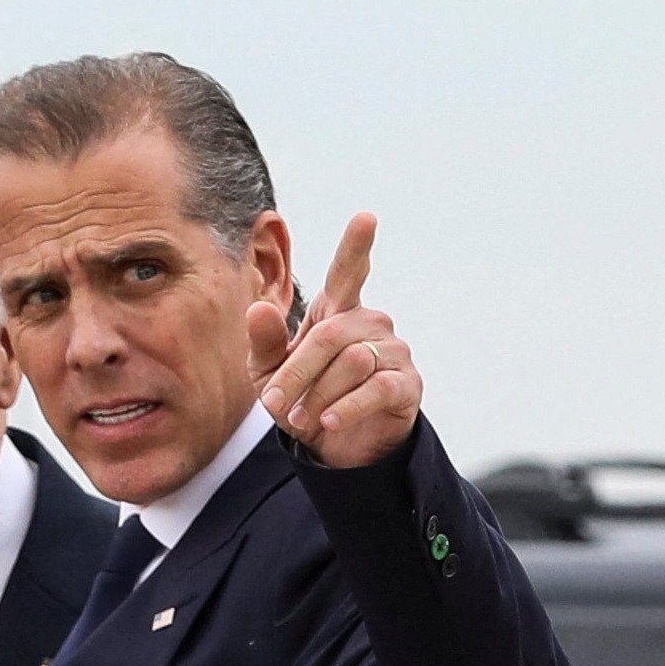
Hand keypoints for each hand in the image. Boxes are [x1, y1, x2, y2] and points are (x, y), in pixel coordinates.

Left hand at [247, 213, 421, 468]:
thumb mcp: (269, 374)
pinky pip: (376, 388)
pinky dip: (347, 408)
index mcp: (336, 311)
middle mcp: (369, 322)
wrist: (335, 448)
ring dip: (318, 395)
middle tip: (275, 405)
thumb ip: (264, 342)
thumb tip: (258, 308)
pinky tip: (329, 423)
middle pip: (330, 335)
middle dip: (297, 372)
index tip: (366, 218)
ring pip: (352, 361)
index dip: (356, 246)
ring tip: (301, 421)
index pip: (347, 272)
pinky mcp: (406, 383)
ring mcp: (393, 351)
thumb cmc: (302, 399)